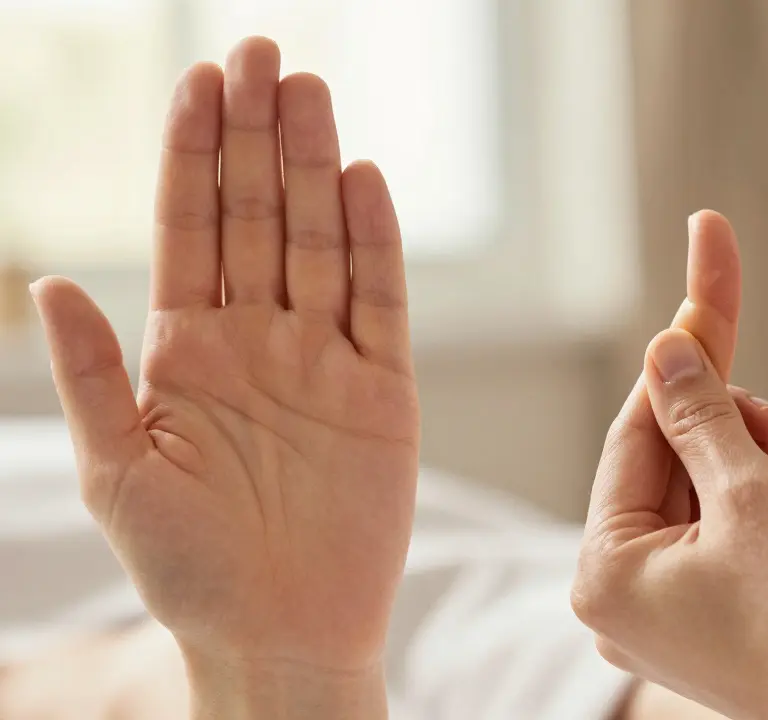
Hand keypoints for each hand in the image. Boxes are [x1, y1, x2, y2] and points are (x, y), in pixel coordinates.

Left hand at [31, 38, 415, 715]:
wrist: (282, 634)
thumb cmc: (189, 568)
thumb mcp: (117, 470)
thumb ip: (90, 374)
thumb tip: (51, 283)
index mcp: (186, 350)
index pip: (189, 229)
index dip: (193, 155)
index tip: (200, 81)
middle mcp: (257, 340)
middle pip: (257, 217)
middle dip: (256, 136)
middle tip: (261, 53)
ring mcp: (325, 359)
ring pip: (319, 242)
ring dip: (313, 167)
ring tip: (308, 91)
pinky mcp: (385, 390)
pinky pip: (382, 302)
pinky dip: (373, 243)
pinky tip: (362, 184)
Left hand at [573, 329, 767, 719]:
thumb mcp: (751, 493)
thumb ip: (699, 416)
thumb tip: (665, 352)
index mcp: (604, 576)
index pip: (630, 442)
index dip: (675, 376)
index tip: (701, 315)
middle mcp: (620, 606)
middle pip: (659, 474)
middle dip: (719, 430)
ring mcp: (663, 624)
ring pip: (691, 506)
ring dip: (742, 468)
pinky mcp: (707, 630)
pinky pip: (713, 545)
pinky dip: (751, 510)